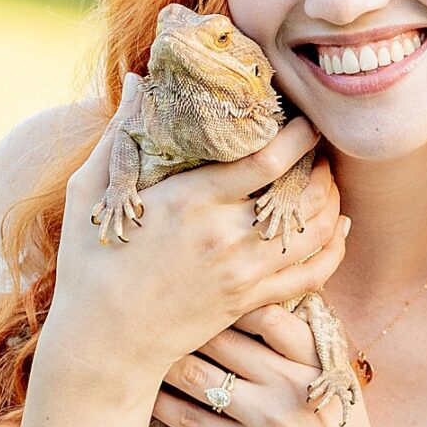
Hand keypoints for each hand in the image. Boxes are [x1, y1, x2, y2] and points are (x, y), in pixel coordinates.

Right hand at [47, 98, 346, 394]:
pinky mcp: (250, 302)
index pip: (267, 160)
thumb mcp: (89, 194)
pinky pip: (313, 274)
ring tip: (327, 180)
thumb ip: (117, 135)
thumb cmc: (89, 265)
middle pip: (303, 194)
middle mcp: (226, 237)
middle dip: (321, 165)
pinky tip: (337, 228)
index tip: (305, 118)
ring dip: (332, 201)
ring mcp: (243, 274)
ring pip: (316, 232)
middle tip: (319, 147)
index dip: (298, 135)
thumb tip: (137, 82)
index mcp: (190, 201)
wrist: (103, 344)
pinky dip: (335, 248)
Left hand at [151, 303, 407, 426]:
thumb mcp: (339, 398)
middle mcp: (295, 383)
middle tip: (145, 317)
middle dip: (180, 323)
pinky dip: (160, 406)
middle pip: (221, 334)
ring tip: (133, 352)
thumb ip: (304, 360)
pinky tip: (141, 398)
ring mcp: (271, 420)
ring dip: (160, 362)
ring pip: (196, 373)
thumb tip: (260, 318)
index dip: (226, 297)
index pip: (268, 309)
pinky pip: (189, 421)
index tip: (193, 294)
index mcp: (321, 361)